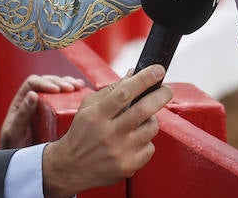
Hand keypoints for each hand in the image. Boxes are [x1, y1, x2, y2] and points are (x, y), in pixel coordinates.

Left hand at [0, 74, 85, 148]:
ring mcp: (45, 105)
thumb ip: (21, 115)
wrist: (22, 162)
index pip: (32, 82)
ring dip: (69, 83)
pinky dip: (74, 92)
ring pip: (57, 86)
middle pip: (47, 81)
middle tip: (71, 88)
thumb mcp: (14, 132)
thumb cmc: (14, 147)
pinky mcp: (56, 112)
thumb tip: (32, 94)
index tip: (56, 89)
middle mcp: (34, 99)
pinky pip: (65, 97)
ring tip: (78, 87)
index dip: (44, 82)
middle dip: (60, 82)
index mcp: (21, 101)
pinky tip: (82, 90)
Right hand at [40, 65, 171, 197]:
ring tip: (142, 120)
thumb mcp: (89, 107)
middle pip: (143, 110)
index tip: (158, 70)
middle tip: (167, 89)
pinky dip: (146, 140)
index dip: (144, 79)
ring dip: (151, 119)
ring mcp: (119, 152)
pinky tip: (134, 140)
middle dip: (161, 95)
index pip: (124, 93)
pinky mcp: (128, 167)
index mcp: (97, 115)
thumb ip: (112, 90)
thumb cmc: (82, 132)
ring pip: (151, 128)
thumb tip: (135, 73)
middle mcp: (109, 134)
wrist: (70, 167)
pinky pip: (150, 147)